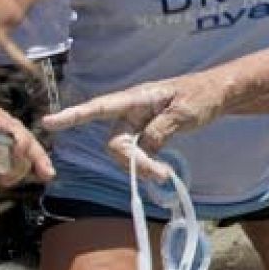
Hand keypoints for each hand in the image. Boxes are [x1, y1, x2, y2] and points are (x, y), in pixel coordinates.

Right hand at [41, 73, 227, 181]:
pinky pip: (136, 152)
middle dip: (131, 162)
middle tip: (160, 175)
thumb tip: (142, 148)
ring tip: (164, 175)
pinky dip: (145, 164)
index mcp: (138, 97)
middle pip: (115, 141)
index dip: (74, 116)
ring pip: (124, 150)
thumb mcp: (184, 112)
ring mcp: (139, 122)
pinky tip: (161, 171)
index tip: (49, 122)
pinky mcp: (147, 132)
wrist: (220, 94)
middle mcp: (132, 109)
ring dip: (139, 166)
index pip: (100, 106)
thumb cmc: (203, 95)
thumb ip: (160, 129)